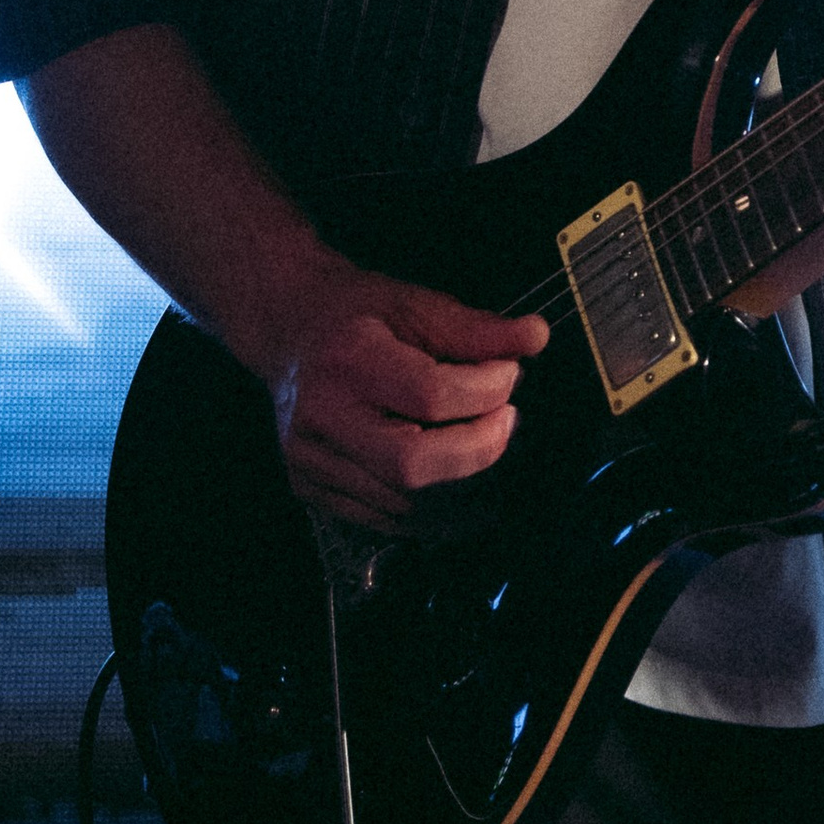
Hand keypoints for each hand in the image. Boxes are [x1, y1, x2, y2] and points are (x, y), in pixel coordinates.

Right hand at [260, 257, 548, 531]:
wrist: (289, 330)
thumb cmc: (354, 314)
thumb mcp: (414, 304)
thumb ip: (475, 327)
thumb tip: (534, 338)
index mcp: (347, 358)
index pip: (429, 394)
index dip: (484, 392)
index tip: (510, 375)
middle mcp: (321, 414)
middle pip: (413, 463)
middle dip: (478, 449)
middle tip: (506, 422)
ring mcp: (311, 459)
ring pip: (403, 502)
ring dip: (462, 484)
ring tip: (487, 446)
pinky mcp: (310, 488)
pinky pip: (383, 520)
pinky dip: (430, 510)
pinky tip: (457, 484)